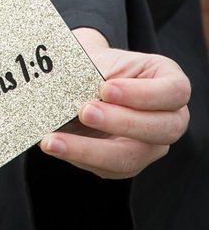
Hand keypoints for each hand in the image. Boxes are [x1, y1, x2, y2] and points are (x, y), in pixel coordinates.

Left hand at [39, 28, 190, 178]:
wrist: (81, 80)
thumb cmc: (96, 66)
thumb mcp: (100, 61)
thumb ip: (96, 77)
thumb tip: (73, 94)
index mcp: (169, 82)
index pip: (175, 92)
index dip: (143, 94)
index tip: (107, 89)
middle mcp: (169, 118)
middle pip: (162, 129)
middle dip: (120, 123)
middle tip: (84, 111)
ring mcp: (150, 145)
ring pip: (131, 157)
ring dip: (89, 149)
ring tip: (54, 141)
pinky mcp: (127, 163)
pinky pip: (107, 168)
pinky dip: (78, 157)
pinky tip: (55, 146)